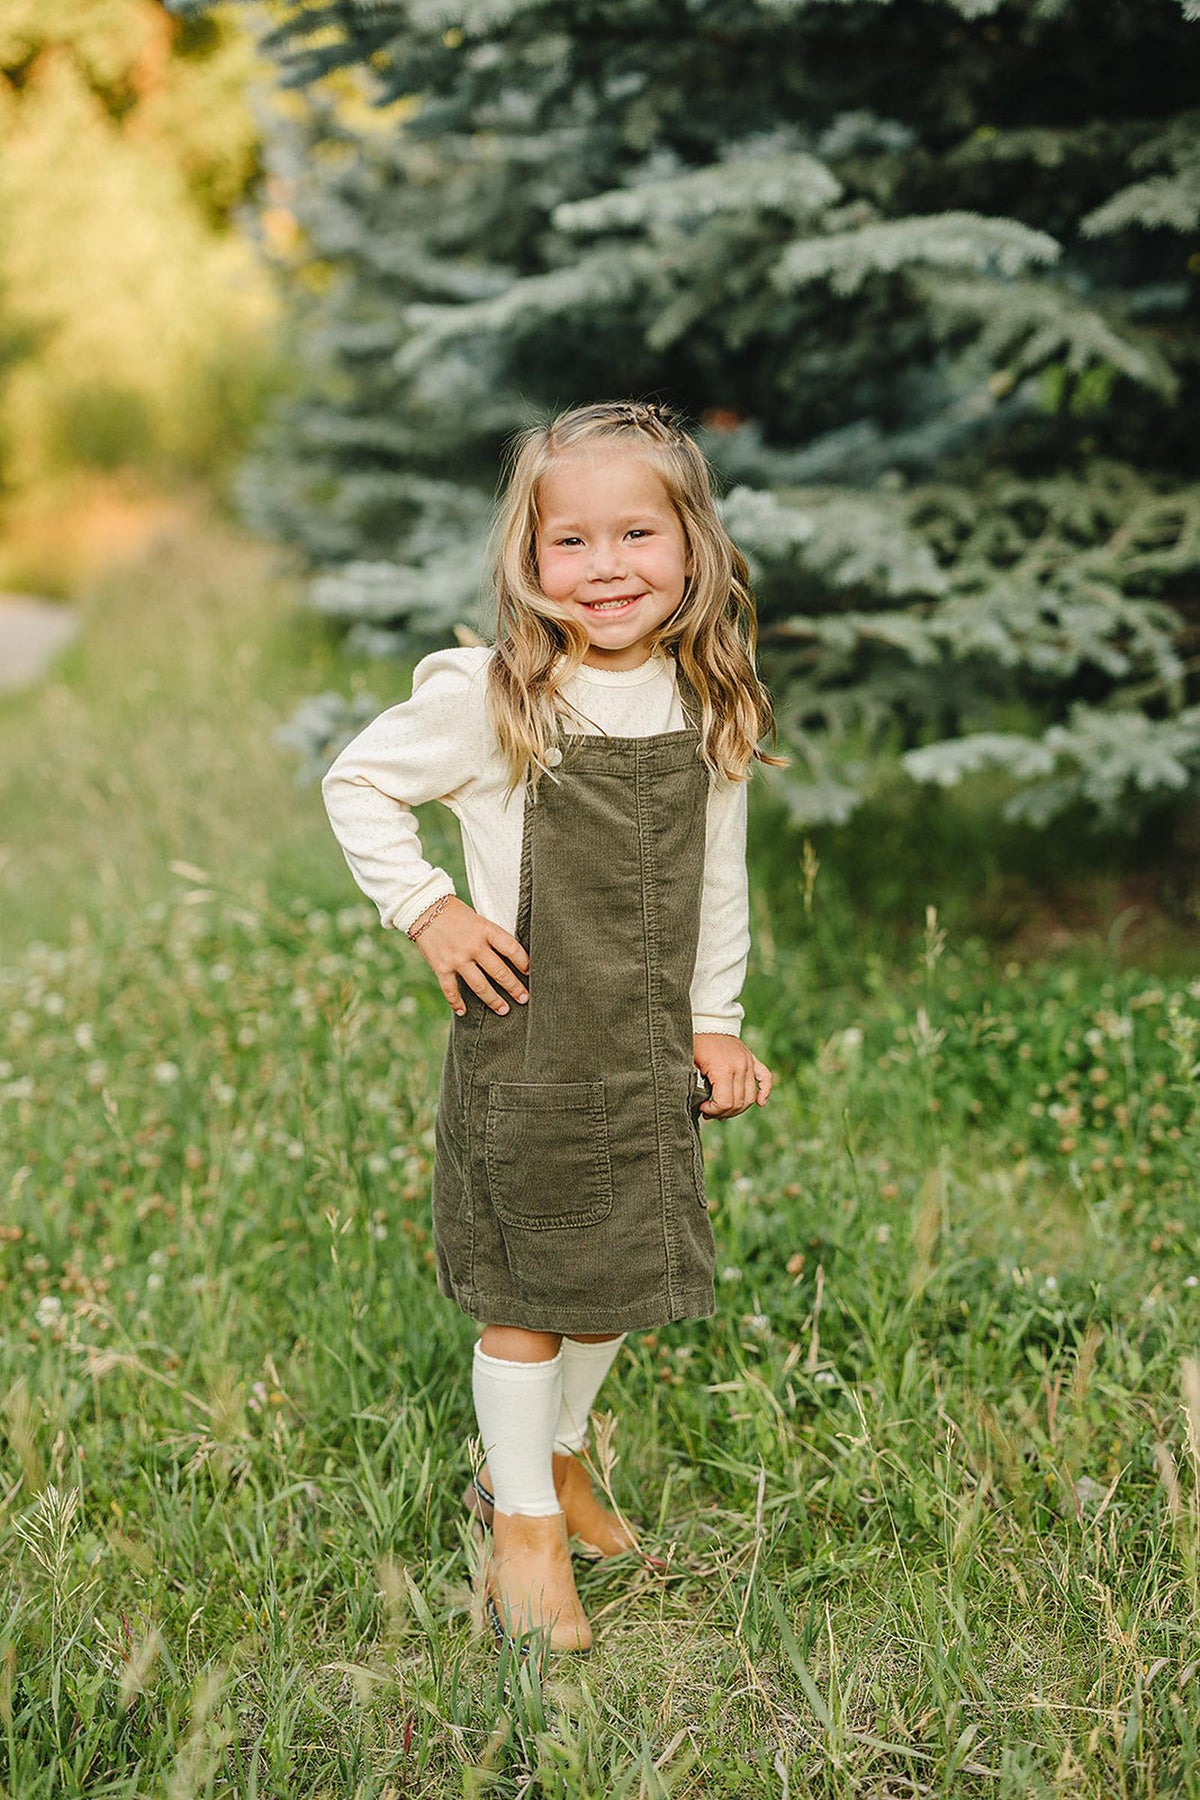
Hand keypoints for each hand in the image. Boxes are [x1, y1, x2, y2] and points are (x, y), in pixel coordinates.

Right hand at [409, 896, 528, 1016]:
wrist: (424, 908)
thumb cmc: (456, 913)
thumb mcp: (479, 919)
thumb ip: (491, 937)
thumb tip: (509, 957)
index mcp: (486, 930)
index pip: (512, 949)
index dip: (524, 963)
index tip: (531, 973)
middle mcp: (473, 946)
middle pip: (499, 972)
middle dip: (514, 988)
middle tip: (524, 998)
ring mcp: (457, 959)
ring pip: (480, 986)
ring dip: (494, 1001)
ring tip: (504, 1010)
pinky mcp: (441, 968)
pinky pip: (451, 991)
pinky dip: (457, 1003)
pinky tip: (464, 1012)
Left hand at [693, 1032, 771, 1119]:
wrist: (708, 1021)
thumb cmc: (696, 1043)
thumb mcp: (691, 1064)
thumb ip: (696, 1084)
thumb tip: (699, 1104)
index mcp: (723, 1069)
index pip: (725, 1102)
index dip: (713, 1110)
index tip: (703, 1107)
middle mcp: (740, 1067)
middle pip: (738, 1103)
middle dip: (723, 1112)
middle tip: (710, 1111)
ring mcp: (748, 1063)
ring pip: (750, 1097)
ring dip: (738, 1108)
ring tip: (723, 1108)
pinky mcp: (752, 1060)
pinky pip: (765, 1078)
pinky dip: (765, 1092)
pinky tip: (760, 1103)